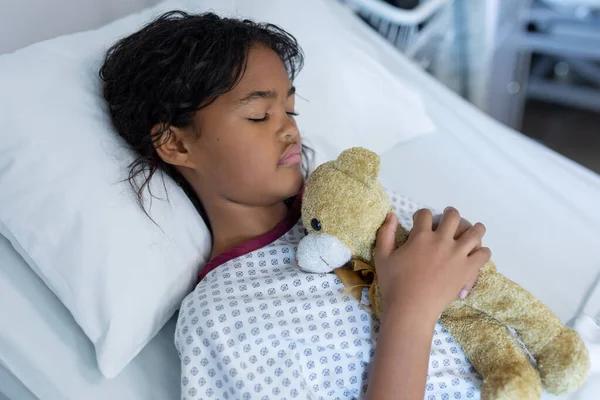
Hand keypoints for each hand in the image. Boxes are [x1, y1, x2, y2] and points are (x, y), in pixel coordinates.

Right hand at [374, 207, 490, 319]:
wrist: (411, 308)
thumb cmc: (394, 284)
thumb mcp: (382, 256)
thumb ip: (385, 233)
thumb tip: (391, 215)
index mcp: (421, 236)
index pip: (425, 214)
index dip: (422, 215)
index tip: (420, 221)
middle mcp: (441, 240)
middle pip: (453, 217)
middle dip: (450, 214)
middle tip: (448, 219)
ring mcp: (457, 254)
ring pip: (475, 232)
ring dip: (474, 229)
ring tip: (472, 231)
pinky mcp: (467, 269)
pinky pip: (483, 254)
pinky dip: (483, 252)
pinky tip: (477, 253)